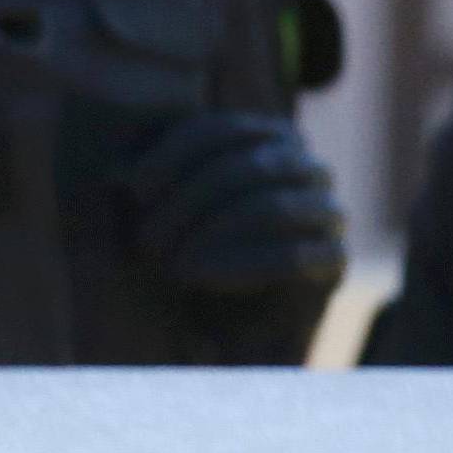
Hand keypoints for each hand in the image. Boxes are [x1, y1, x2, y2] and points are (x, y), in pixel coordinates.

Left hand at [126, 112, 346, 299]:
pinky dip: (240, 267)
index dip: (173, 154)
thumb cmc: (191, 251)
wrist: (229, 321)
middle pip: (247, 166)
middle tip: (147, 239)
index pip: (221, 130)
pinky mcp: (333, 260)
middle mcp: (306, 166)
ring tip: (172, 263)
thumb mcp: (162, 206)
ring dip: (211, 234)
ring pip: (271, 207)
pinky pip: (294, 256)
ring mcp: (328, 211)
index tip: (132, 188)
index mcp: (270, 137)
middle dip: (189, 200)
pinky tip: (199, 278)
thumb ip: (148, 175)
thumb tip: (119, 164)